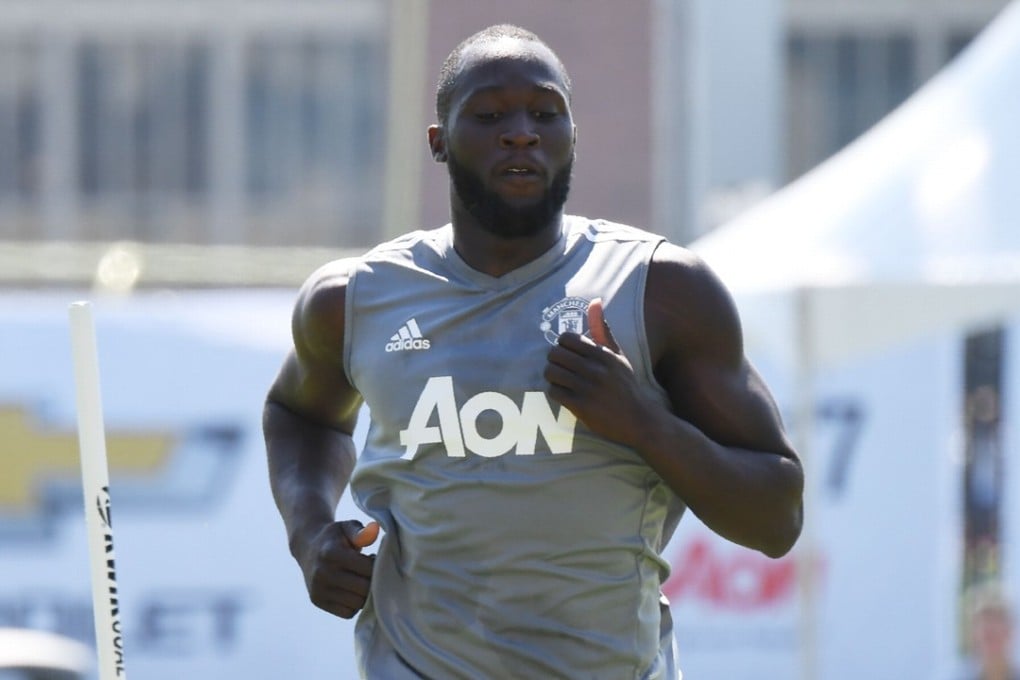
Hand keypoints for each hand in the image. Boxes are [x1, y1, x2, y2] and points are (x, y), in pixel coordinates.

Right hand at [294, 520, 379, 618]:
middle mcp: (322, 573)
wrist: (308, 547)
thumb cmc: (335, 537)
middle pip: (364, 588)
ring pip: (357, 604)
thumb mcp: (347, 527)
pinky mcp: (317, 601)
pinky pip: (347, 612)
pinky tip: (354, 591)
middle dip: (375, 582)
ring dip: (366, 595)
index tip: (376, 560)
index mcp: (331, 553)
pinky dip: (355, 605)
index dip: (379, 566)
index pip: (367, 569)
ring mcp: (318, 589)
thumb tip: (374, 531)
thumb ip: (361, 531)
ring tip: (363, 580)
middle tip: (373, 573)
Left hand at [544, 298, 662, 447]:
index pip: (566, 338)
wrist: (638, 419)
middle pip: (554, 354)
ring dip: (552, 376)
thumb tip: (595, 302)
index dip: (562, 345)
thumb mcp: (618, 356)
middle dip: (554, 360)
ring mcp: (587, 388)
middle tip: (560, 367)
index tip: (567, 354)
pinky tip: (564, 394)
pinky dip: (555, 392)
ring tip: (560, 380)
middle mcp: (595, 369)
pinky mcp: (580, 406)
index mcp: (603, 354)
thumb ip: (603, 330)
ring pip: (551, 372)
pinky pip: (553, 391)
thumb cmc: (626, 385)